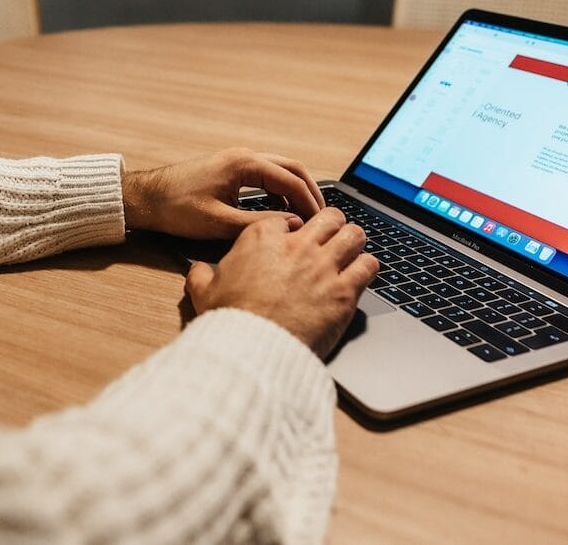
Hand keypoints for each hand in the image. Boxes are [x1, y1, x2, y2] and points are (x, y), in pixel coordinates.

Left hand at [122, 148, 325, 238]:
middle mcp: (244, 157)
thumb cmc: (175, 208)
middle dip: (310, 193)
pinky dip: (279, 193)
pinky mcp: (231, 171)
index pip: (291, 180)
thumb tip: (291, 227)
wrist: (145, 198)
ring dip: (295, 192)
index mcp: (244, 164)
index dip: (310, 203)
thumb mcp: (219, 222)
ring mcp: (237, 161)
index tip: (321, 223)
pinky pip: (266, 177)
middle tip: (322, 217)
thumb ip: (258, 224)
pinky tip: (280, 214)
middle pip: (292, 169)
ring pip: (279, 171)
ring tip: (305, 218)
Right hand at [184, 208, 378, 358]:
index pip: (287, 218)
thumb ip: (201, 275)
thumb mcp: (204, 293)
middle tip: (330, 239)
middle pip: (328, 217)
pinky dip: (367, 267)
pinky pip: (369, 265)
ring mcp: (324, 266)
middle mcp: (298, 246)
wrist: (252, 350)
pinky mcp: (344, 291)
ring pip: (354, 234)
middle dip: (331, 226)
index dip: (292, 230)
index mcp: (263, 238)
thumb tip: (198, 270)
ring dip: (353, 242)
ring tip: (351, 252)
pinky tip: (361, 275)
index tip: (294, 241)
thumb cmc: (229, 321)